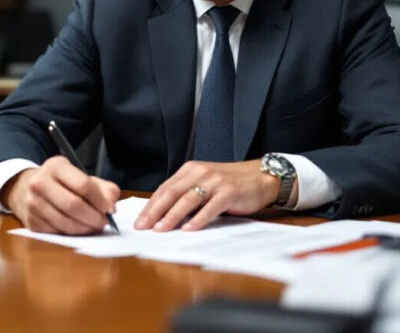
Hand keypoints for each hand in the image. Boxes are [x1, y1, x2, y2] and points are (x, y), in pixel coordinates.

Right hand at [0, 156, 120, 234]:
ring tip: (93, 226)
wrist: (25, 188)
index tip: (109, 209)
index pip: (82, 185)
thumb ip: (103, 188)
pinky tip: (78, 229)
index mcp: (55, 166)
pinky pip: (57, 232)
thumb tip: (111, 207)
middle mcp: (40, 182)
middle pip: (73, 205)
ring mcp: (33, 203)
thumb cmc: (61, 183)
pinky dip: (72, 234)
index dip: (99, 200)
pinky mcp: (31, 221)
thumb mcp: (81, 176)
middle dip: (93, 217)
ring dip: (85, 229)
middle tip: (103, 222)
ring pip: (65, 222)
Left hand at [134, 160, 288, 231]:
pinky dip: (198, 219)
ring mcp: (214, 182)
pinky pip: (209, 207)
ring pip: (187, 200)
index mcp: (190, 170)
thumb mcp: (204, 183)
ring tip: (160, 229)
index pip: (165, 188)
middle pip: (171, 193)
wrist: (260, 177)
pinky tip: (188, 229)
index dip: (150, 205)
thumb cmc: (230, 183)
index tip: (139, 220)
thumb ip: (186, 194)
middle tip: (142, 227)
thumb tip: (163, 215)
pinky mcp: (228, 192)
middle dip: (154, 211)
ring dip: (172, 216)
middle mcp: (200, 173)